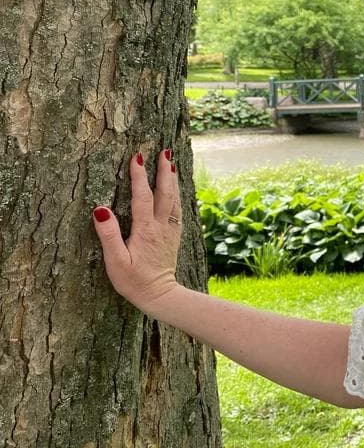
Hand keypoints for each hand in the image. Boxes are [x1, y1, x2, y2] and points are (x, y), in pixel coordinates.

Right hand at [93, 149, 182, 311]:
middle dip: (163, 171)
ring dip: (172, 180)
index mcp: (145, 230)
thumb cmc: (134, 281)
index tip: (137, 157)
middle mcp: (161, 226)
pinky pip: (178, 210)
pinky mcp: (174, 237)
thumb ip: (109, 235)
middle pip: (165, 193)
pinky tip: (176, 190)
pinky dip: (177, 195)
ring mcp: (170, 231)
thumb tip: (101, 210)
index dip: (138, 177)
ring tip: (171, 163)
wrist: (160, 296)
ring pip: (174, 200)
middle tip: (164, 151)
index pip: (142, 197)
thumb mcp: (116, 261)